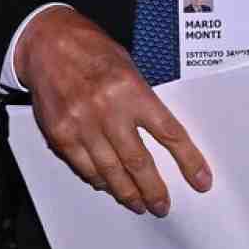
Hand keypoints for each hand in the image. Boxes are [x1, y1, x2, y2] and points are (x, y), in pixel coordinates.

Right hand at [14, 7, 211, 215]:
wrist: (47, 42)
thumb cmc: (92, 50)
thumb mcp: (128, 66)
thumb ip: (142, 101)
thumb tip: (161, 137)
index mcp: (132, 90)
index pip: (169, 133)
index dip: (189, 161)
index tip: (201, 181)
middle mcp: (108, 110)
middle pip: (139, 163)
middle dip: (154, 190)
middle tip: (162, 206)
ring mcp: (82, 125)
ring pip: (111, 173)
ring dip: (127, 194)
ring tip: (138, 205)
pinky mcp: (60, 135)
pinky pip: (84, 168)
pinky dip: (99, 181)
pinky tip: (108, 186)